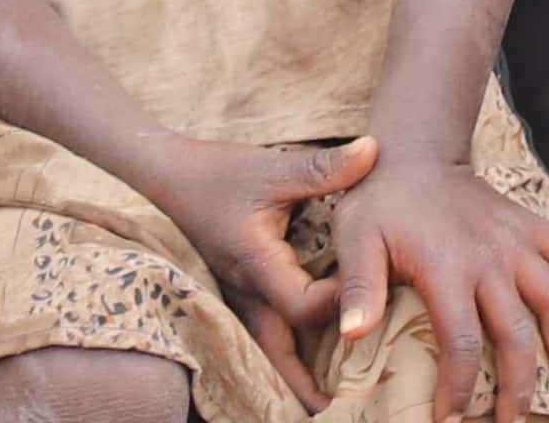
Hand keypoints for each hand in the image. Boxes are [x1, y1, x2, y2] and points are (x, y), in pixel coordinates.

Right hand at [147, 132, 369, 406]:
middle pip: (277, 354)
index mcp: (257, 267)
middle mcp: (247, 292)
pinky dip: (286, 352)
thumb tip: (374, 151)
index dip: (339, 307)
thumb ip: (325, 167)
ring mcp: (240, 296)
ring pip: (268, 349)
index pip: (302, 308)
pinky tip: (311, 361)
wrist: (175, 176)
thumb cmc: (222, 173)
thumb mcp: (275, 167)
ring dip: (294, 374)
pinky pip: (264, 332)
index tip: (372, 295)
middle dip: (304, 386)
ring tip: (327, 403)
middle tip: (338, 410)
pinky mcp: (242, 292)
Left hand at [330, 146, 548, 422]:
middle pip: (518, 335)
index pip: (462, 343)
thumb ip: (359, 286)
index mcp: (447, 269)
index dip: (459, 388)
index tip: (450, 419)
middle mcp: (491, 258)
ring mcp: (517, 241)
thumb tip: (354, 334)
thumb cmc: (379, 204)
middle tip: (511, 422)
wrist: (414, 153)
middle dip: (519, 388)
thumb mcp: (355, 239)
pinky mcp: (531, 225)